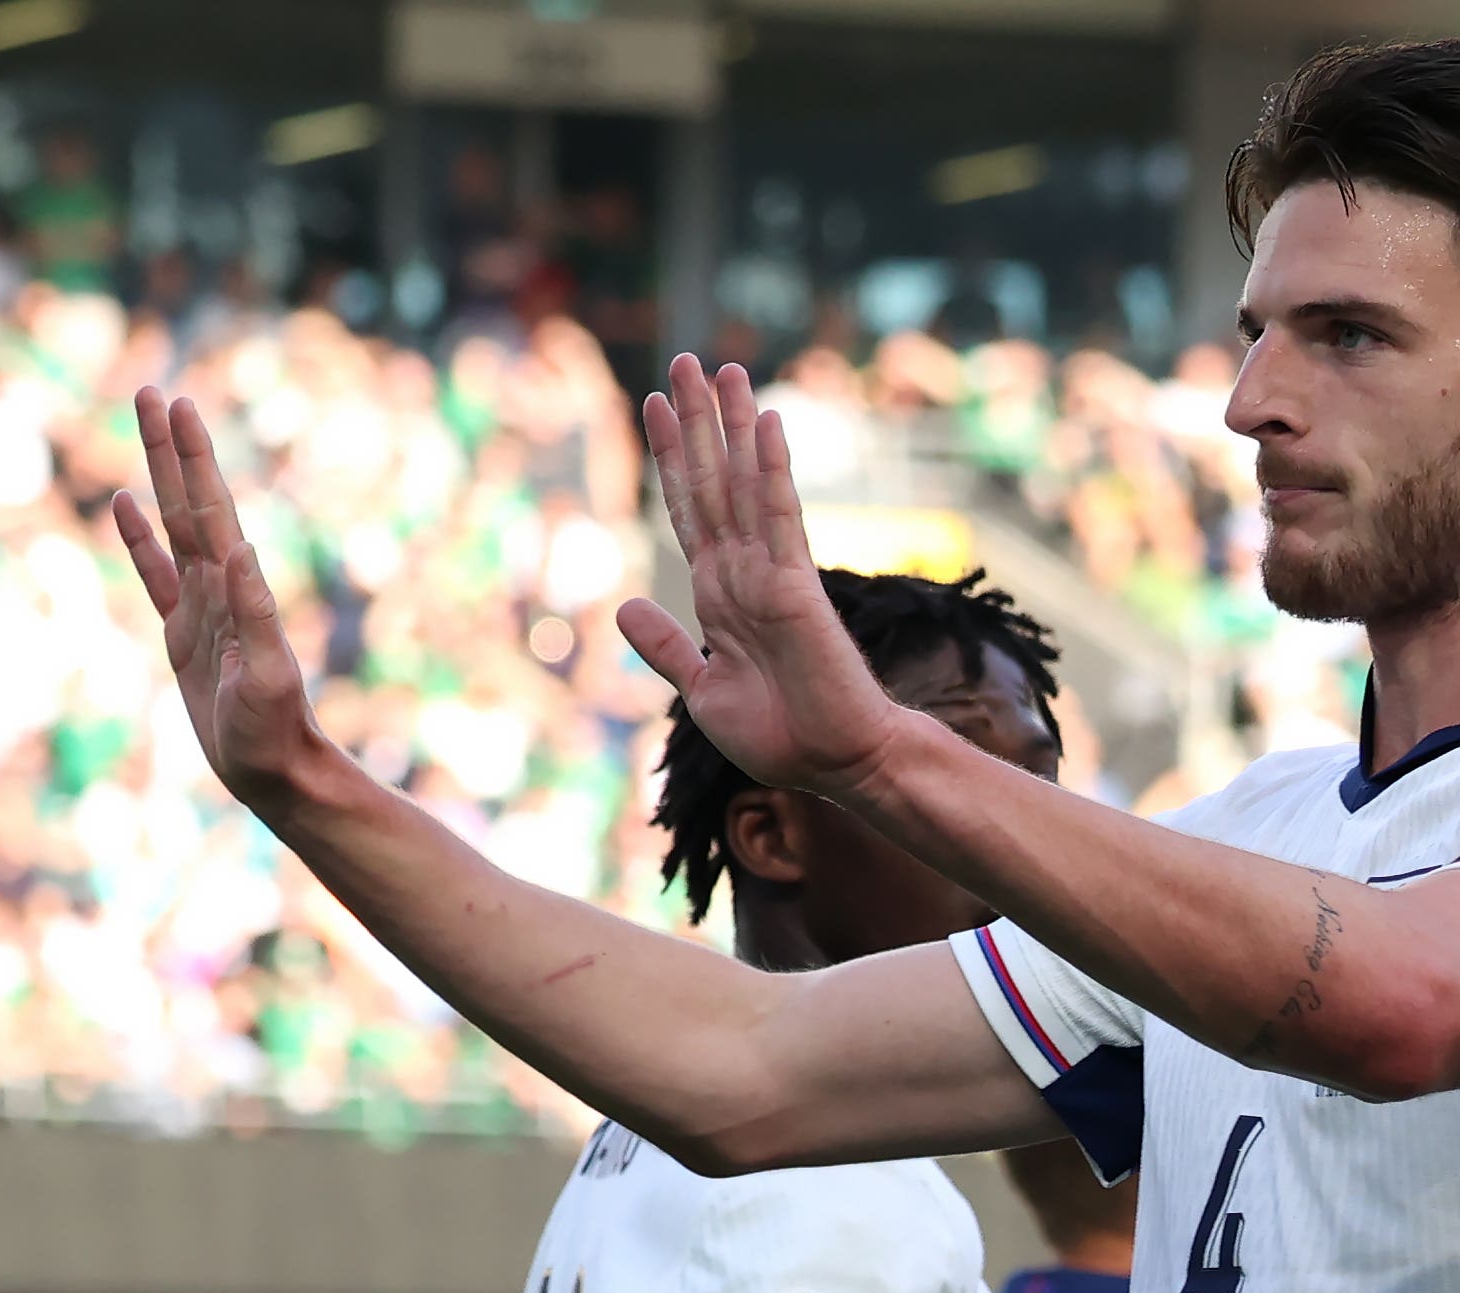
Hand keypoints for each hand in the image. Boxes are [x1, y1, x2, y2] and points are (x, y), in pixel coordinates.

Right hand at [112, 388, 325, 812]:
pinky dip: (139, 539)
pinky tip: (125, 504)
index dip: (192, 459)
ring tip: (144, 426)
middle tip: (153, 392)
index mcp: (235, 590)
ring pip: (171, 526)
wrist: (275, 772)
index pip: (208, 509)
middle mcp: (218, 588)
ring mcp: (200, 607)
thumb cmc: (272, 732)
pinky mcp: (183, 634)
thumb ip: (255, 615)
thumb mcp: (265, 677)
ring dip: (158, 477)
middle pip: (188, 502)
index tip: (179, 406)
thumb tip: (240, 549)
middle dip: (171, 448)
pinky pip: (155, 574)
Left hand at [614, 354, 914, 798]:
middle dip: (695, 422)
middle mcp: (743, 573)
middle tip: (684, 359)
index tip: (649, 403)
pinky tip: (766, 422)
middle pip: (712, 482)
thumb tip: (623, 606)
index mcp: (718, 595)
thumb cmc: (780, 737)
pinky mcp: (798, 587)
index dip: (669, 457)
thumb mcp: (702, 689)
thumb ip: (667, 647)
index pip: (688, 511)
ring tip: (725, 368)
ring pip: (743, 485)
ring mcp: (771, 575)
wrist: (835, 766)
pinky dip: (770, 470)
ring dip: (733, 425)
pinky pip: (780, 517)